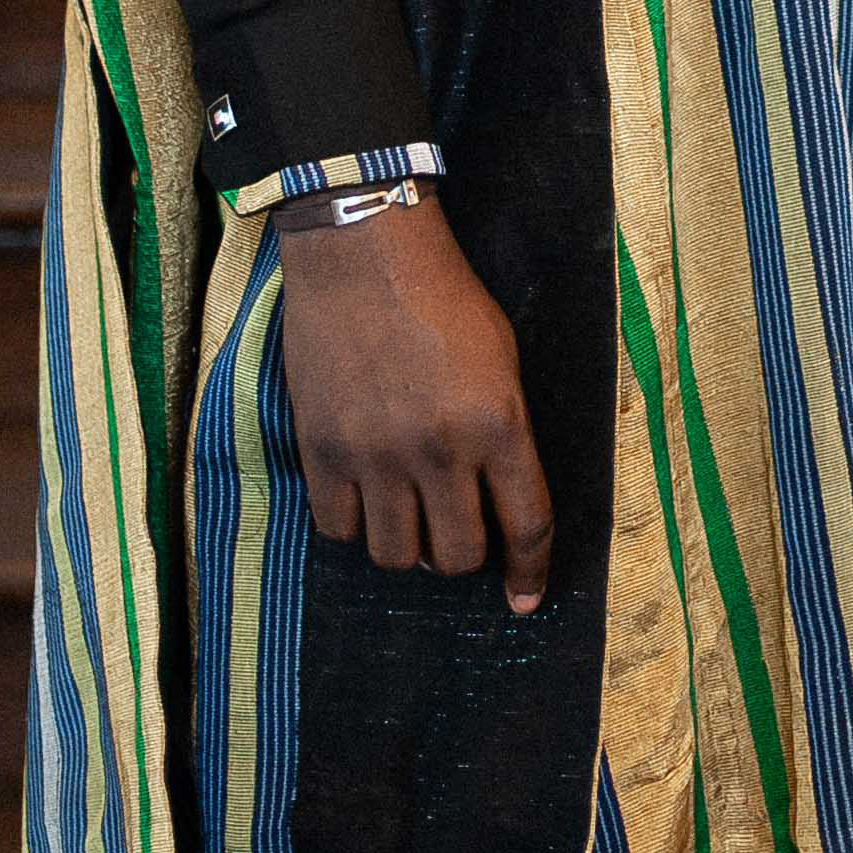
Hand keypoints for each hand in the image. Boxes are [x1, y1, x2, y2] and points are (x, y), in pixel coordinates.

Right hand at [277, 199, 553, 612]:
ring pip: (396, 556)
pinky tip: (361, 497)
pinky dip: (353, 526)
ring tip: (406, 512)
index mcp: (498, 422)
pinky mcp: (323, 450)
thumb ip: (504, 432)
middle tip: (454, 528)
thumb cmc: (442, 296)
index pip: (526, 526)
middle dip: (462, 553)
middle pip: (458, 556)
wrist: (363, 252)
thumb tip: (497, 501)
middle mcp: (440, 449)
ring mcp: (377, 454)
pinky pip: (338, 530)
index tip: (523, 600)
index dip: (529, 572)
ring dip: (407, 545)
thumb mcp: (502, 358)